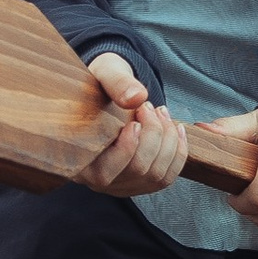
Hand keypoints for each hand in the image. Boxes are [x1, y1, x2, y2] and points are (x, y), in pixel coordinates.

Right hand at [80, 50, 189, 196]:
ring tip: (161, 112)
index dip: (126, 148)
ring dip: (168, 141)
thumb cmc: (101, 84)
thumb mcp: (105, 73)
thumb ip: (116, 83)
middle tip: (149, 107)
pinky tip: (177, 128)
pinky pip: (167, 177)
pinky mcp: (141, 183)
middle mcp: (98, 180)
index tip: (135, 118)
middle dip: (153, 135)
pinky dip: (178, 152)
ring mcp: (122, 185)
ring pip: (156, 175)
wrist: (107, 92)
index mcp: (79, 161)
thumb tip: (137, 97)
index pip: (104, 173)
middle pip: (137, 170)